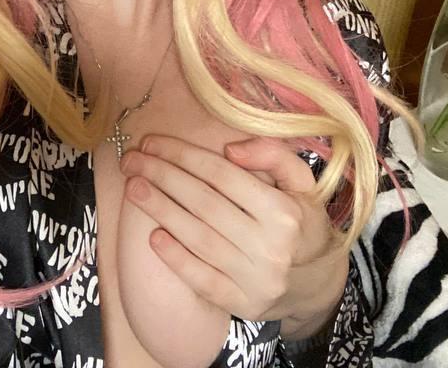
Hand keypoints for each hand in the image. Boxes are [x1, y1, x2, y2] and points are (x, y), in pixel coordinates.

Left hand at [119, 135, 348, 337]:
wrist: (315, 283)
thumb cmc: (299, 222)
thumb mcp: (301, 183)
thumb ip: (273, 155)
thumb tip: (230, 149)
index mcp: (284, 211)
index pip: (222, 175)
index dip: (183, 155)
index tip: (152, 143)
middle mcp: (272, 246)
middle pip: (204, 204)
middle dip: (162, 177)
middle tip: (131, 161)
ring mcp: (257, 279)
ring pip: (199, 239)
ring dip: (160, 211)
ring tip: (133, 188)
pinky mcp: (243, 304)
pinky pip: (203, 281)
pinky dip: (177, 259)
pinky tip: (153, 237)